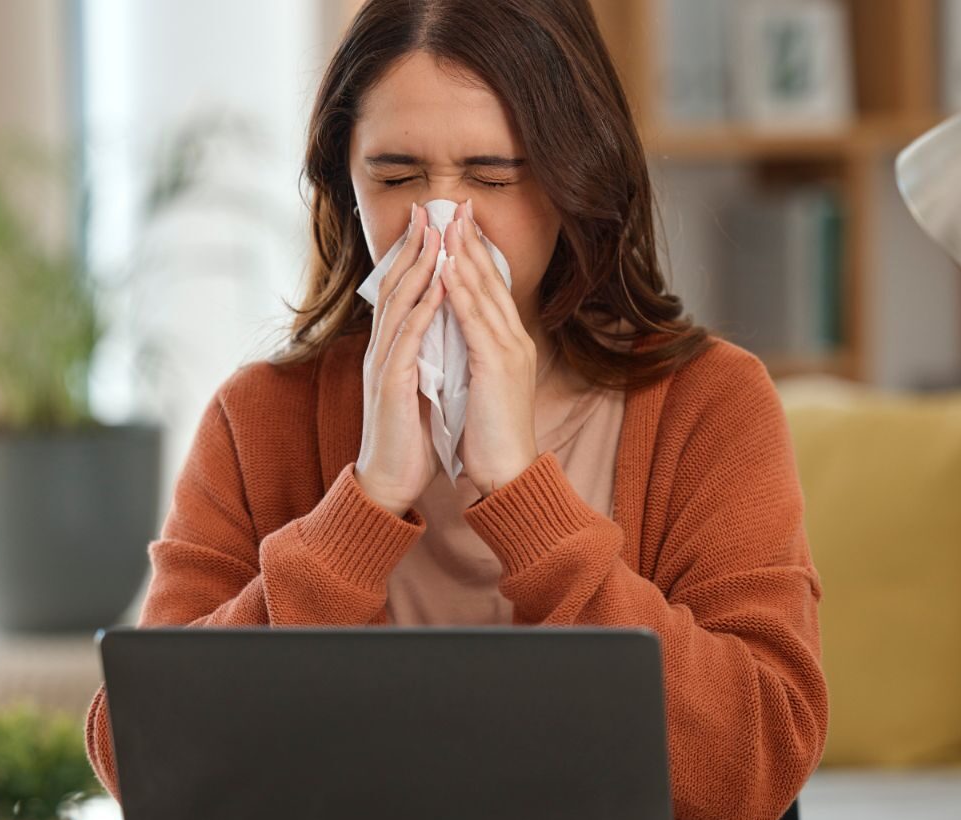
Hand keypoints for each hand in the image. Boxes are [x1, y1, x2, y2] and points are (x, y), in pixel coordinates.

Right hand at [354, 204, 446, 517]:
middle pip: (395, 286)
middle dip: (413, 247)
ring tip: (435, 234)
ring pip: (400, 304)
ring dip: (418, 267)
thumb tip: (439, 328)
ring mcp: (385, 364)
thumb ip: (423, 355)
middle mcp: (382, 349)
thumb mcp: (417, 385)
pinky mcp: (393, 383)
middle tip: (427, 209)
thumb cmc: (407, 436)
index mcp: (390, 349)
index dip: (414, 256)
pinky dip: (423, 308)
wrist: (390, 481)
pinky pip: (408, 337)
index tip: (430, 222)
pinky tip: (437, 285)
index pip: (401, 291)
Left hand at [440, 199, 539, 496]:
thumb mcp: (483, 386)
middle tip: (457, 206)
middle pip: (491, 280)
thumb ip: (475, 355)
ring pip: (483, 292)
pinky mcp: (496, 365)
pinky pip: (474, 320)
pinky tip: (446, 270)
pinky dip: (459, 292)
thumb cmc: (490, 437)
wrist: (507, 473)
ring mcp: (509, 350)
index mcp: (511, 345)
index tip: (460, 225)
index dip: (476, 255)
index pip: (492, 289)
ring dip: (464, 256)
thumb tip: (457, 334)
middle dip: (472, 242)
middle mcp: (515, 340)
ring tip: (449, 224)